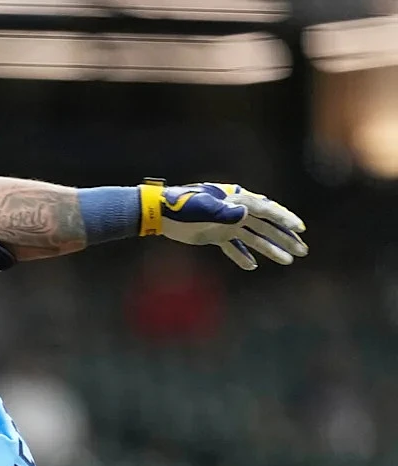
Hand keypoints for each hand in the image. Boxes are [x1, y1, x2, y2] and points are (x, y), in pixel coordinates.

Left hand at [144, 182, 308, 270]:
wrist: (163, 213)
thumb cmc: (184, 206)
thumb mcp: (205, 207)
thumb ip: (225, 212)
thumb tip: (246, 213)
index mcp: (238, 200)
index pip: (267, 210)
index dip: (285, 219)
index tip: (300, 229)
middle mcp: (236, 212)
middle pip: (267, 226)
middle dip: (285, 238)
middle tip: (302, 250)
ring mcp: (227, 224)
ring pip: (254, 238)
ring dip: (270, 248)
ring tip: (287, 261)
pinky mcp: (215, 235)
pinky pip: (233, 247)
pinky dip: (242, 255)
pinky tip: (252, 265)